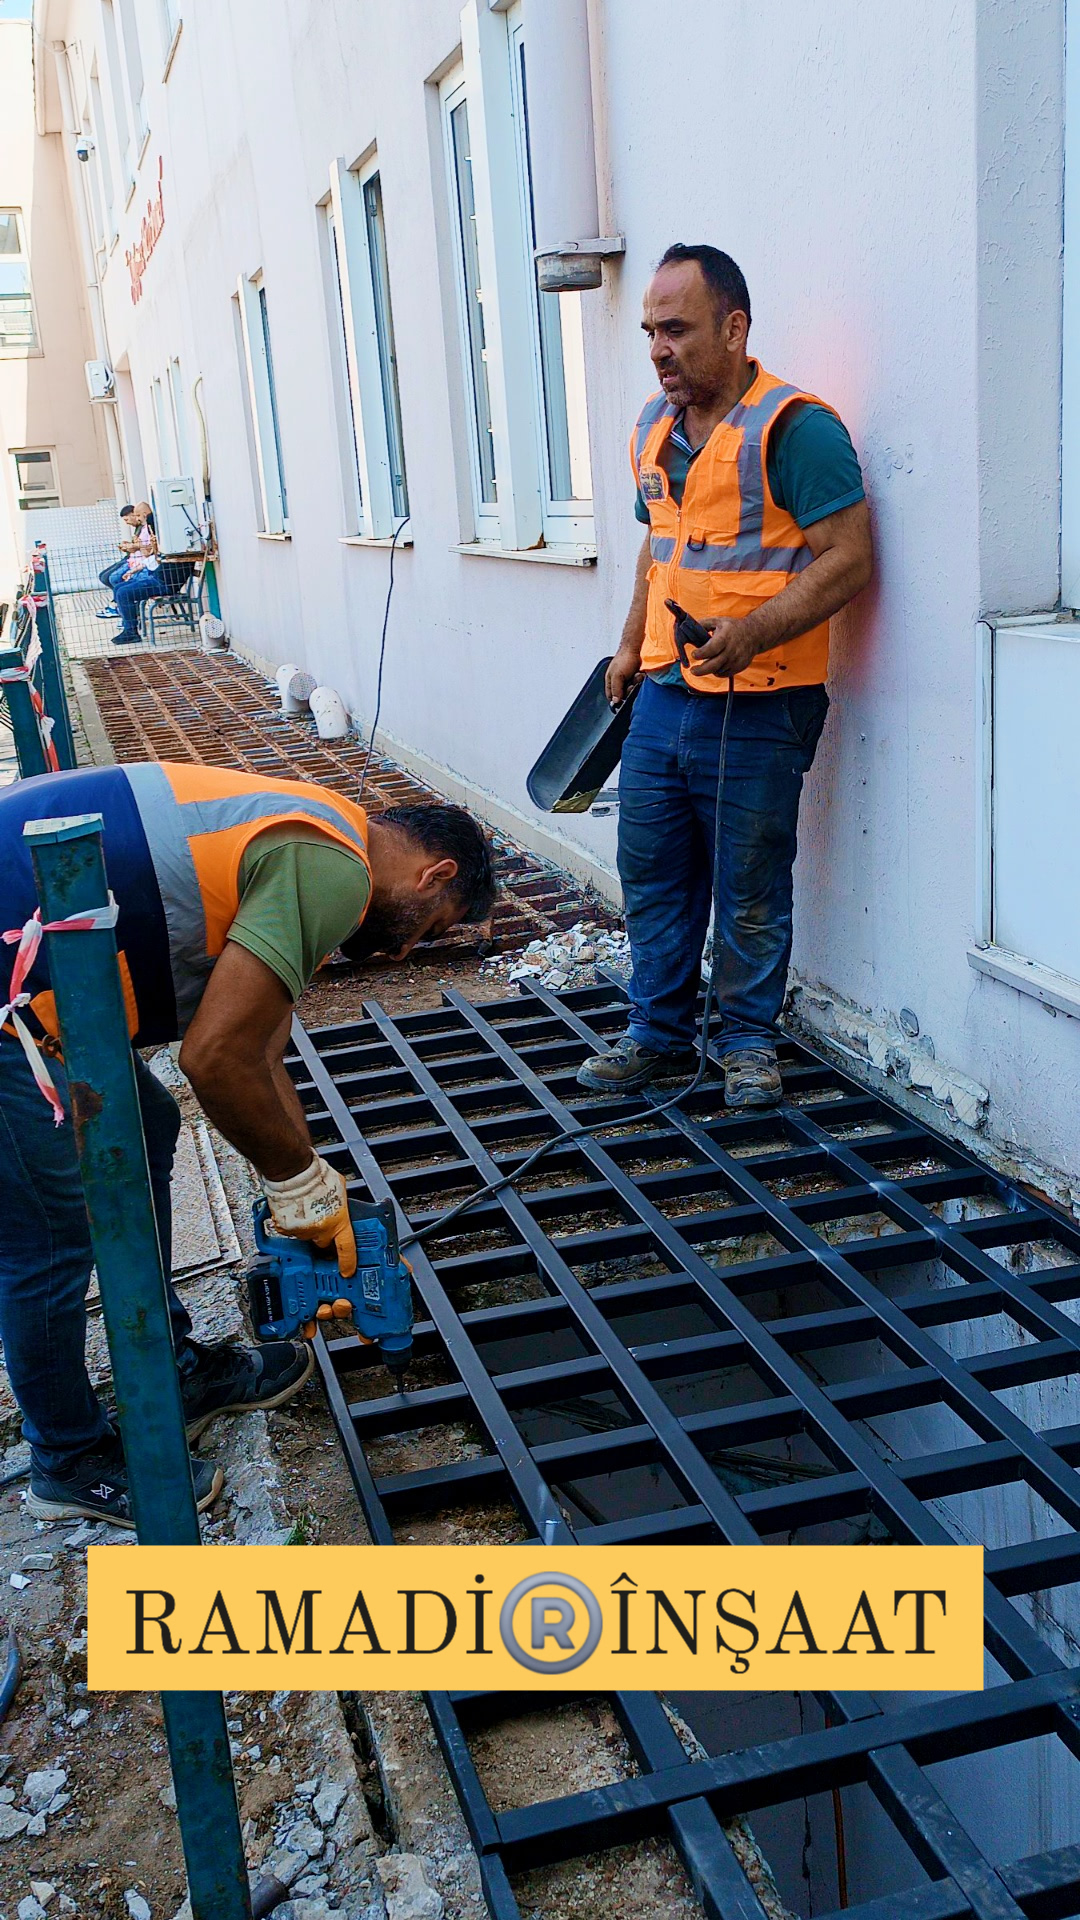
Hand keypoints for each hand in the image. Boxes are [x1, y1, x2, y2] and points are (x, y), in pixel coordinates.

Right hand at [264, 1154, 357, 1278]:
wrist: (293, 1174)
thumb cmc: (316, 1178)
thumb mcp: (339, 1190)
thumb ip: (341, 1204)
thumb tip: (342, 1207)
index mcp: (337, 1222)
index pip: (346, 1248)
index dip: (348, 1262)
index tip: (347, 1270)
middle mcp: (320, 1231)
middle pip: (324, 1243)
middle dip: (324, 1236)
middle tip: (322, 1222)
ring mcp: (303, 1232)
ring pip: (307, 1236)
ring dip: (309, 1227)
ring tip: (308, 1208)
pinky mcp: (286, 1230)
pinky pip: (292, 1231)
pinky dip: (294, 1223)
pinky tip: (296, 1210)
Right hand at [606, 641, 643, 706]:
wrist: (636, 649)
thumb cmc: (624, 659)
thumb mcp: (617, 676)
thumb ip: (615, 689)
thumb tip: (615, 701)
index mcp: (610, 682)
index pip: (611, 697)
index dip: (616, 701)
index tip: (622, 701)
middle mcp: (619, 682)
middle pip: (624, 695)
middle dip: (629, 690)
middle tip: (631, 685)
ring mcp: (628, 680)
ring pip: (632, 690)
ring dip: (635, 683)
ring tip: (636, 675)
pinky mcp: (636, 678)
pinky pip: (639, 685)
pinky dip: (640, 680)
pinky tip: (640, 674)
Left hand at [689, 617, 761, 678]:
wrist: (754, 635)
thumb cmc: (733, 627)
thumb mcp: (718, 621)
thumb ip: (703, 624)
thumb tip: (688, 629)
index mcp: (725, 637)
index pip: (712, 648)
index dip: (701, 653)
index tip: (694, 654)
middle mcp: (731, 650)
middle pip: (714, 665)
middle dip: (701, 670)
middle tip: (692, 670)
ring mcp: (736, 660)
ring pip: (718, 670)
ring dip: (710, 668)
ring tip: (709, 661)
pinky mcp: (739, 667)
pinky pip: (724, 674)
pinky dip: (718, 671)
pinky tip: (717, 663)